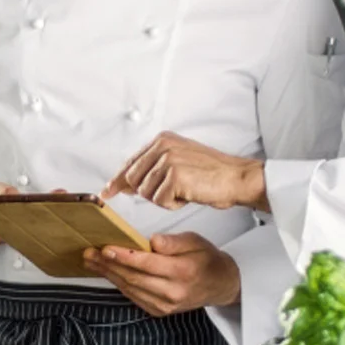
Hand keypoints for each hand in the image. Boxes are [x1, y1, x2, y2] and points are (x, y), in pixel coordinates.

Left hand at [83, 232, 240, 316]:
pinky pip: (134, 297)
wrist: (220, 285)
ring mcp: (166, 305)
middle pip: (134, 277)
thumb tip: (152, 241)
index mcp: (183, 271)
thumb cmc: (206, 259)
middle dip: (109, 264)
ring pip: (131, 288)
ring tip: (92, 261)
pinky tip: (108, 273)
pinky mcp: (160, 311)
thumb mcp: (195, 241)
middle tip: (90, 253)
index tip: (106, 247)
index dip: (124, 256)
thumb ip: (173, 242)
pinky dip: (119, 284)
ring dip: (109, 274)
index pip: (147, 263)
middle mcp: (173, 292)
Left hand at [104, 132, 268, 211]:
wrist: (237, 178)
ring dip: (165, 199)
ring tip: (186, 190)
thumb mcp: (179, 162)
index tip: (107, 192)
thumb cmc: (211, 174)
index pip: (131, 162)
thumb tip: (125, 183)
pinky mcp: (174, 176)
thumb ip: (153, 168)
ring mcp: (168, 159)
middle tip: (174, 191)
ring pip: (146, 193)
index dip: (118, 180)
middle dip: (149, 193)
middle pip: (134, 180)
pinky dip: (174, 204)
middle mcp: (162, 145)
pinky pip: (160, 200)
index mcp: (162, 139)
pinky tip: (190, 194)